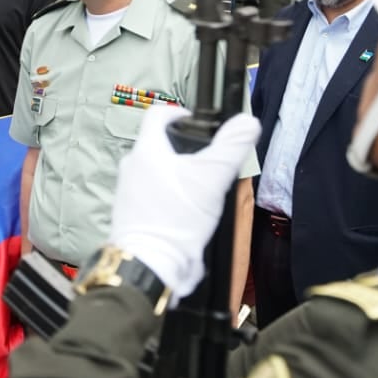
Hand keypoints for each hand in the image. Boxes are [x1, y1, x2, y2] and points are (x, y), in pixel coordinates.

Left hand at [107, 105, 260, 300]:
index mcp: (145, 150)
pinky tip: (188, 210)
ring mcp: (129, 190)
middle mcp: (132, 166)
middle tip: (209, 162)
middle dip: (185, 150)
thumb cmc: (178, 217)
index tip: (198, 124)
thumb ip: (231, 147)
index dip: (180, 113)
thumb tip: (248, 121)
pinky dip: (171, 195)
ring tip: (201, 188)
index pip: (157, 115)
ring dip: (179, 174)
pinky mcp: (133, 212)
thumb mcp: (212, 178)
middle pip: (160, 144)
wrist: (153, 264)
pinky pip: (154, 193)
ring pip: (158, 170)